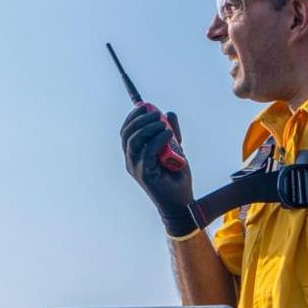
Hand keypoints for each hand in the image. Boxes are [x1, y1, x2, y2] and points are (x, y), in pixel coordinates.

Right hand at [120, 105, 196, 235]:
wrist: (181, 201)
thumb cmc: (176, 176)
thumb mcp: (175, 148)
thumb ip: (172, 132)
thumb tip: (169, 113)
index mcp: (134, 154)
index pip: (126, 131)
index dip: (133, 116)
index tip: (145, 105)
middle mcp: (131, 160)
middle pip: (127, 134)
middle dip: (140, 119)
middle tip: (156, 113)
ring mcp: (136, 168)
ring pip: (134, 141)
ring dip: (148, 128)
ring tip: (163, 124)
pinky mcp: (145, 175)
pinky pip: (148, 152)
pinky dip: (158, 140)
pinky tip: (169, 134)